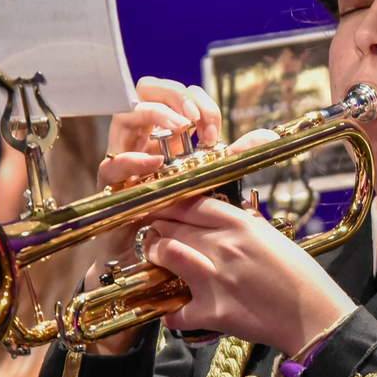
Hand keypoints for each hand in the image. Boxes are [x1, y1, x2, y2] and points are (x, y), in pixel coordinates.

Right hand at [82, 78, 223, 354]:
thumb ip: (232, 160)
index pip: (174, 100)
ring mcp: (124, 167)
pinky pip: (111, 168)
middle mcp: (144, 147)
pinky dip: (130, 161)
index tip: (211, 119)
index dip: (193, 100)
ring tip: (174, 128)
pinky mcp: (111, 193)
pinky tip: (150, 164)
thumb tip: (266, 135)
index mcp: (169, 142)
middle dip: (165, 96)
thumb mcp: (213, 191)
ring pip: (123, 124)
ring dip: (148, 119)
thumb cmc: (185, 233)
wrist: (154, 279)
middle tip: (190, 114)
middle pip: (143, 98)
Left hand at [143, 195, 354, 355]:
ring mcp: (214, 277)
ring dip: (155, 256)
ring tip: (155, 261)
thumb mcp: (272, 236)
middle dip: (157, 229)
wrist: (313, 315)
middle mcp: (223, 245)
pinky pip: (176, 310)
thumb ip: (245, 225)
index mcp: (240, 224)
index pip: (190, 203)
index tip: (160, 208)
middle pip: (172, 226)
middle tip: (153, 235)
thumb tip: (228, 217)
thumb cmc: (300, 276)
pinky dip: (171, 313)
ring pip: (165, 253)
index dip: (168, 205)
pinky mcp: (212, 310)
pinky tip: (173, 312)